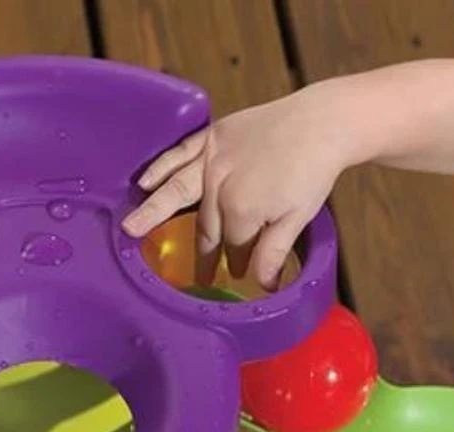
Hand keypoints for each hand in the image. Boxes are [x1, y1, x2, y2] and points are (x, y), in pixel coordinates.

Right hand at [122, 87, 351, 288]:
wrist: (324, 121)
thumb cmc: (313, 171)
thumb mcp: (298, 218)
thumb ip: (273, 253)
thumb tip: (264, 286)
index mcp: (242, 207)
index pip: (232, 245)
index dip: (237, 260)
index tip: (240, 272)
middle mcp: (220, 183)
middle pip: (206, 227)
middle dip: (204, 253)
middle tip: (197, 277)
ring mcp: (213, 158)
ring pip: (177, 191)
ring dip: (152, 211)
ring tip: (130, 228)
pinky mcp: (213, 136)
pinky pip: (180, 154)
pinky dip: (161, 168)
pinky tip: (144, 183)